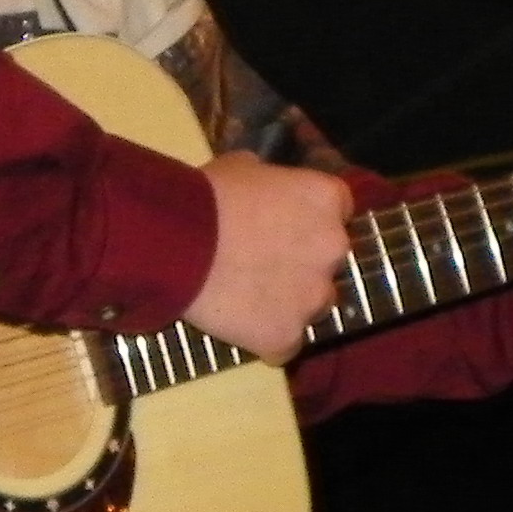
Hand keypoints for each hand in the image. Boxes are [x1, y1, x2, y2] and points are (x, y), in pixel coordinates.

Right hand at [186, 153, 354, 359]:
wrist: (174, 243)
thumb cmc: (206, 196)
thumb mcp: (242, 167)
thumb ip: (269, 181)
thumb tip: (265, 187)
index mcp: (327, 199)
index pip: (339, 212)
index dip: (307, 220)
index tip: (283, 225)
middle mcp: (335, 247)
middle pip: (330, 261)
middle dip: (303, 262)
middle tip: (262, 261)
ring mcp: (314, 297)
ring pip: (313, 305)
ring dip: (290, 302)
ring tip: (247, 297)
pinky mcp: (287, 335)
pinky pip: (284, 344)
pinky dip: (265, 338)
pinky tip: (238, 325)